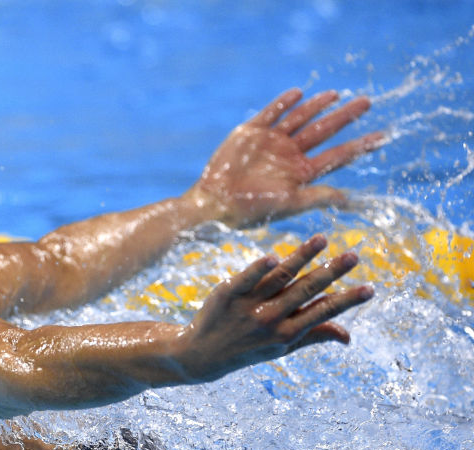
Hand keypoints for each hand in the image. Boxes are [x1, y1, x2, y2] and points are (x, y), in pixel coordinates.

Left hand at [175, 234, 373, 382]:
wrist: (201, 354)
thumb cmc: (247, 348)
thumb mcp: (280, 348)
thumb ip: (313, 336)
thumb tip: (349, 336)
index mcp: (286, 334)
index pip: (322, 312)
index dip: (347, 300)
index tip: (370, 289)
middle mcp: (269, 319)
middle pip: (306, 290)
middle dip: (331, 272)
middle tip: (354, 255)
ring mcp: (248, 305)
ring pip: (279, 277)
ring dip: (302, 257)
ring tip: (322, 239)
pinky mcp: (227, 293)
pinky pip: (246, 278)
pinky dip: (259, 269)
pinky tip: (275, 257)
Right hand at [187, 89, 385, 228]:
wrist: (214, 204)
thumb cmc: (251, 210)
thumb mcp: (289, 204)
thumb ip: (318, 197)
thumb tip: (351, 200)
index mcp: (301, 173)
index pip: (338, 156)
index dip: (360, 146)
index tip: (383, 137)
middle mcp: (289, 155)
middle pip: (324, 131)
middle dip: (345, 116)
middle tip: (367, 101)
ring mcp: (271, 142)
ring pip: (300, 118)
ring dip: (318, 105)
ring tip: (337, 94)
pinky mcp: (250, 132)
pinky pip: (272, 113)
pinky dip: (284, 102)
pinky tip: (299, 92)